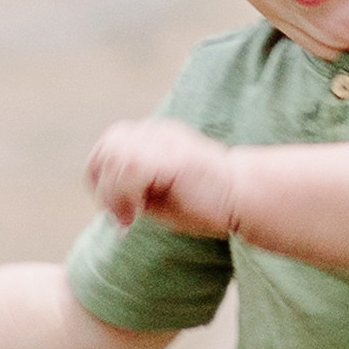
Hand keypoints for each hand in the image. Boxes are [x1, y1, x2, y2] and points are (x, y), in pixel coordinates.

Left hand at [86, 116, 241, 238]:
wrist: (246, 198)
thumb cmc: (208, 202)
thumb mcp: (161, 193)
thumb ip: (134, 187)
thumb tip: (104, 197)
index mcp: (156, 136)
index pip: (109, 144)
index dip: (101, 176)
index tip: (119, 208)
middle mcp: (158, 132)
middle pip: (108, 147)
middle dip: (105, 184)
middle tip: (123, 215)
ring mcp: (166, 142)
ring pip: (117, 159)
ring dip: (116, 194)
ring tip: (132, 216)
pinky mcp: (174, 158)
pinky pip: (133, 169)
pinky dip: (127, 194)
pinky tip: (140, 212)